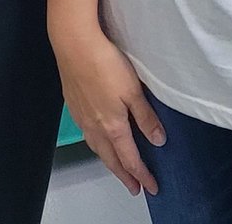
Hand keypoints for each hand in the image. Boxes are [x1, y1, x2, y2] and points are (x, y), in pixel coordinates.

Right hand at [54, 30, 165, 195]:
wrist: (74, 45)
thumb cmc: (105, 64)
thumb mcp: (133, 90)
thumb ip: (145, 117)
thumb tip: (158, 141)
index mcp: (113, 127)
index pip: (130, 159)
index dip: (142, 175)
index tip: (151, 187)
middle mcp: (95, 127)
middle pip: (111, 159)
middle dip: (124, 175)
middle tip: (134, 187)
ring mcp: (82, 117)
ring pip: (96, 148)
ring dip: (109, 161)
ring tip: (117, 167)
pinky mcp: (73, 105)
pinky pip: (86, 135)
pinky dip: (96, 145)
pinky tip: (97, 139)